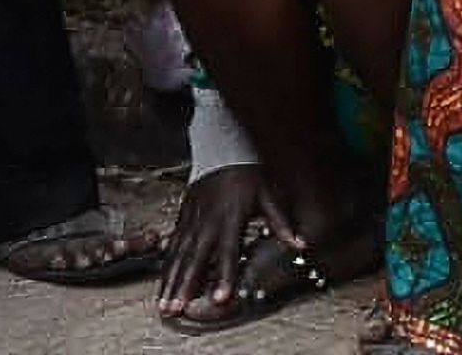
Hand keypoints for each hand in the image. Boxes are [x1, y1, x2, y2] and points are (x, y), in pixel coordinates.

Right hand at [157, 165, 302, 317]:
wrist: (223, 153)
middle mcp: (207, 223)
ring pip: (178, 256)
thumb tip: (300, 244)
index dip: (224, 277)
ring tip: (165, 305)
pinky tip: (162, 284)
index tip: (220, 298)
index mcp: (230, 219)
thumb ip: (281, 223)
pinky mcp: (182, 219)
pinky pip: (172, 247)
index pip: (227, 253)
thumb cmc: (249, 176)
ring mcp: (191, 222)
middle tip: (177, 309)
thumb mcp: (269, 196)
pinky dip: (165, 267)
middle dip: (185, 286)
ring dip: (170, 282)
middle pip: (195, 259)